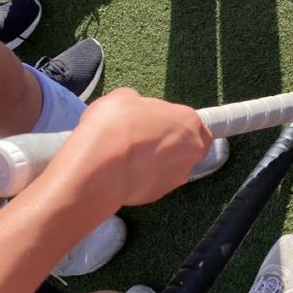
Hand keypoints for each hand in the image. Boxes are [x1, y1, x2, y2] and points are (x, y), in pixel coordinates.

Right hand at [50, 88, 213, 211]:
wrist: (99, 167)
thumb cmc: (115, 126)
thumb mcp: (123, 97)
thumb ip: (139, 103)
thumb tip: (136, 106)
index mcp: (189, 121)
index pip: (194, 122)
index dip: (174, 122)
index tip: (157, 123)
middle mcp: (192, 150)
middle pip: (187, 146)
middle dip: (169, 144)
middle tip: (143, 139)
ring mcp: (178, 175)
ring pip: (171, 166)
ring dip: (155, 162)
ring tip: (128, 157)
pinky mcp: (160, 194)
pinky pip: (154, 182)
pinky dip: (142, 178)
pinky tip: (123, 172)